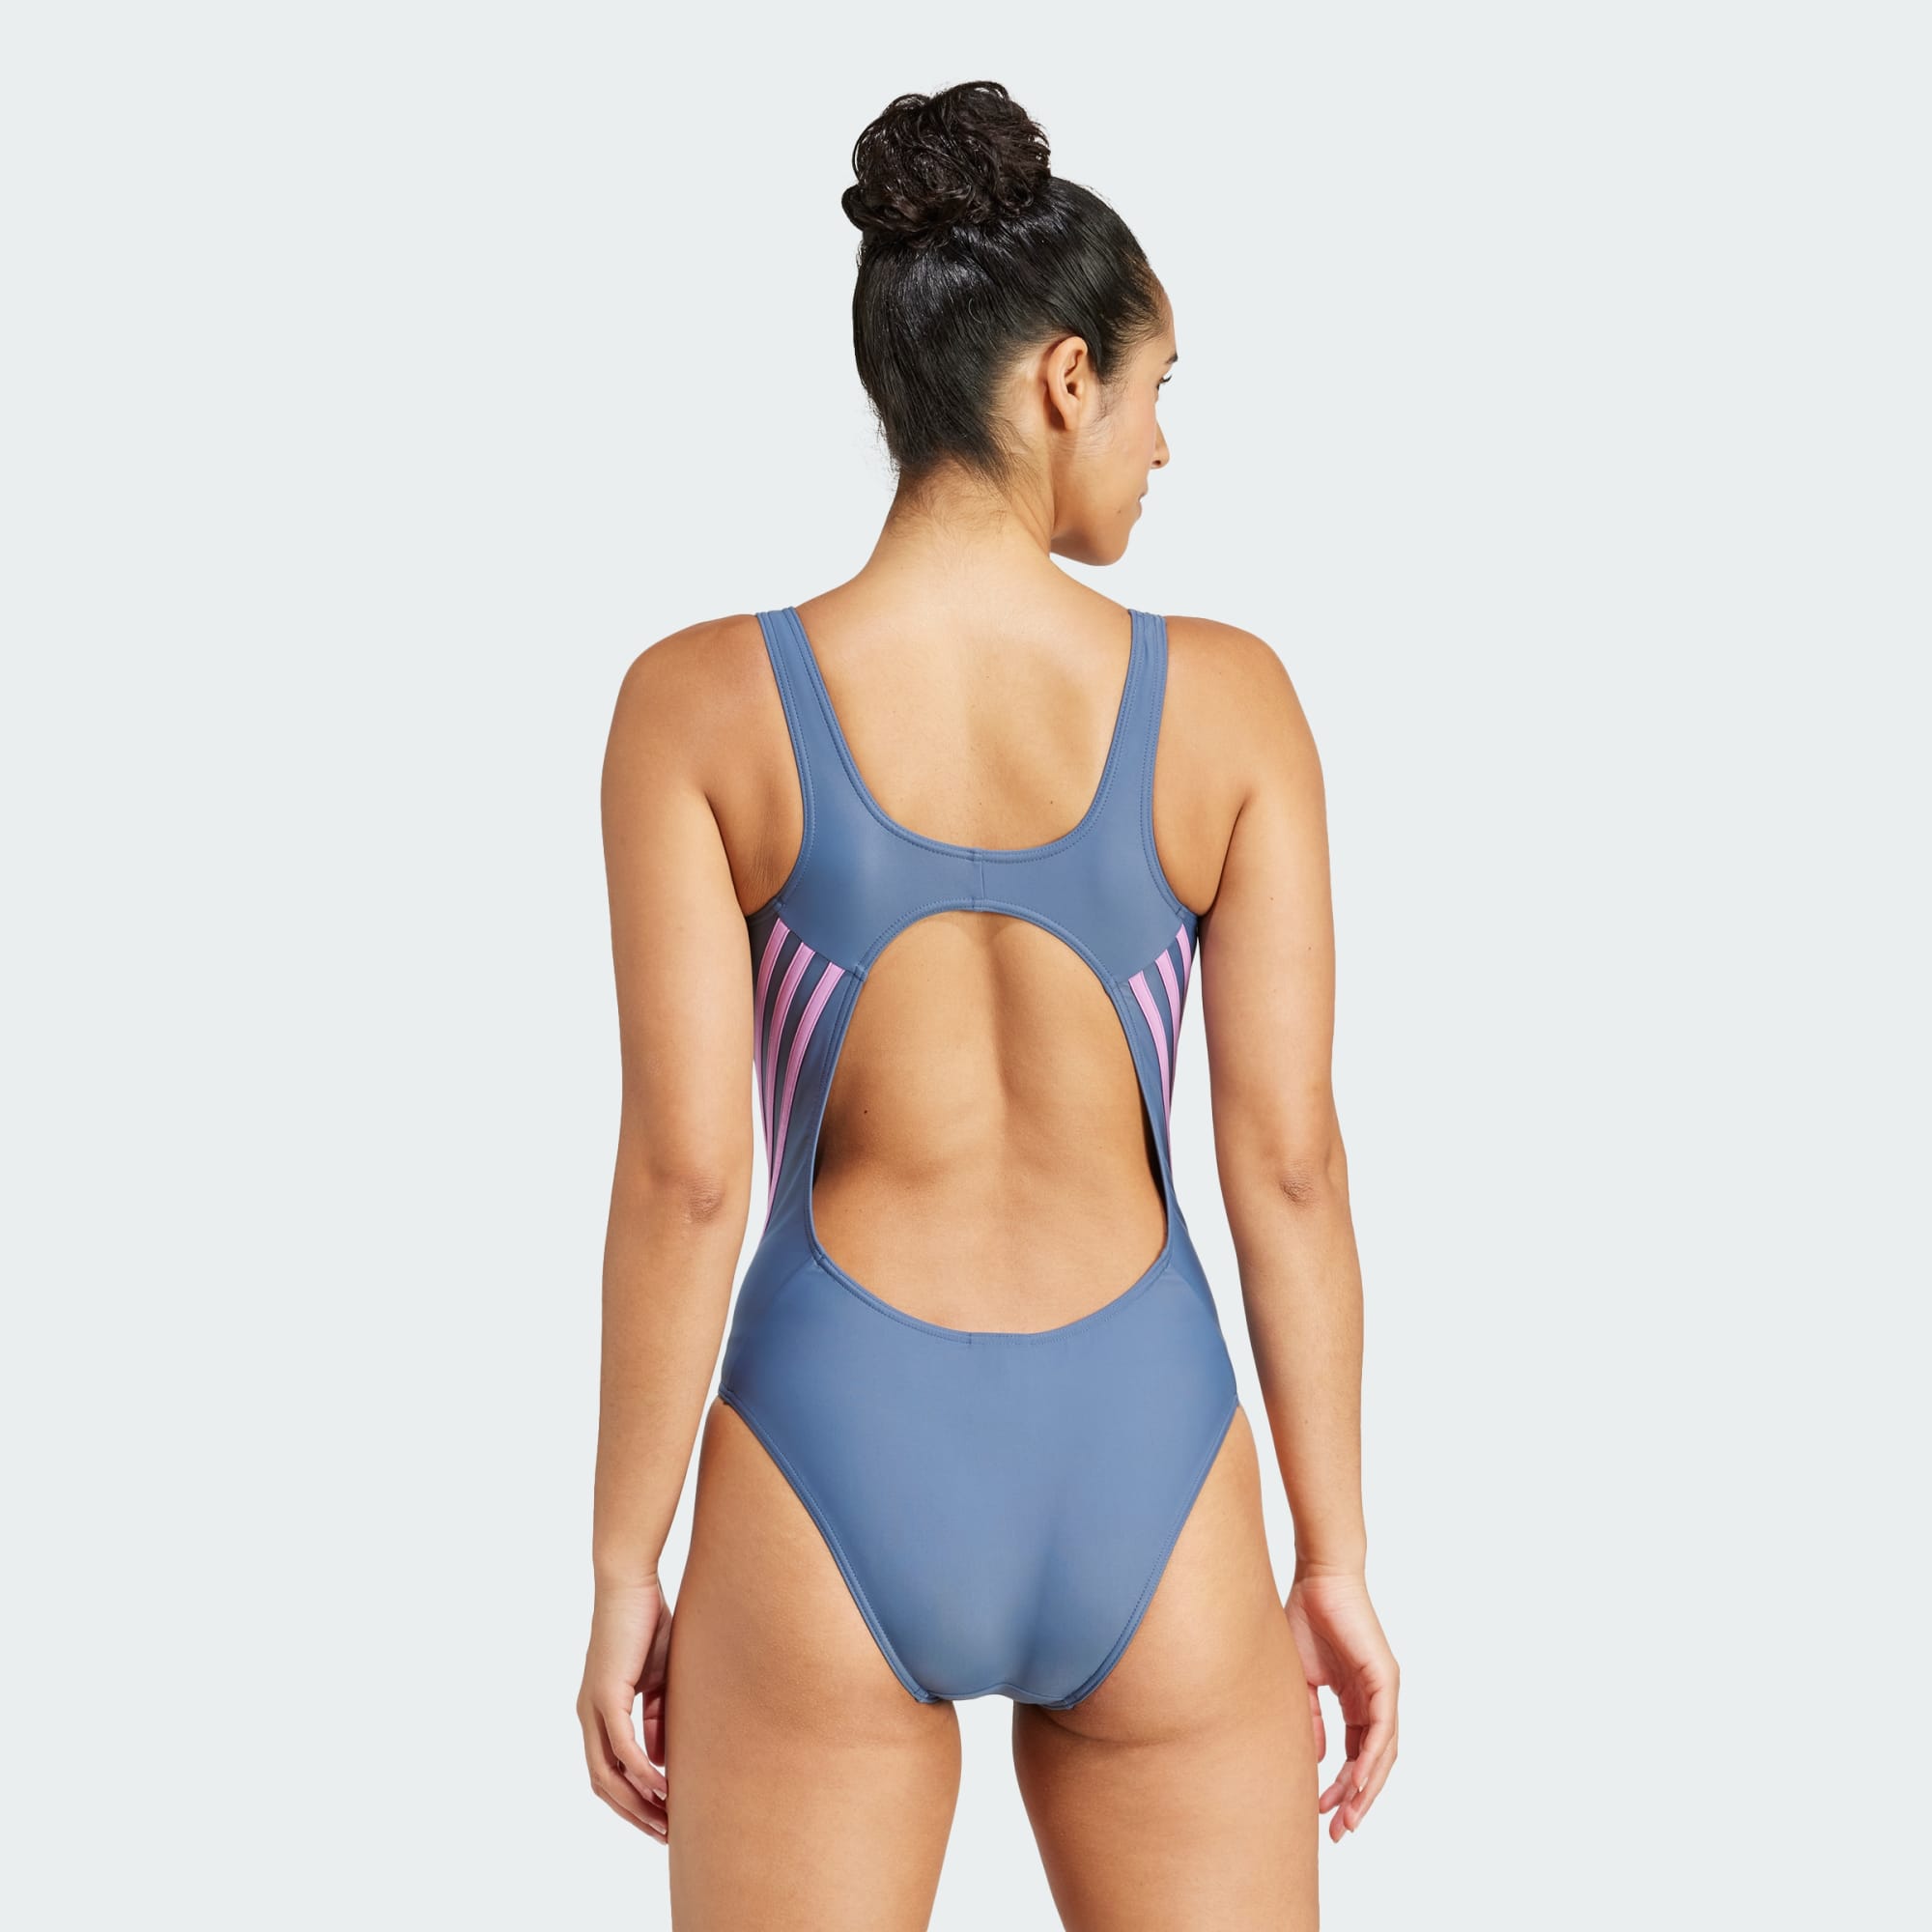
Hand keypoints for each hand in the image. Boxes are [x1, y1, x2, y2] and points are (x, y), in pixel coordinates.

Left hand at [577, 1576, 672, 1841]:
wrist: (630, 1583)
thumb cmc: (647, 1622)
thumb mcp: (659, 1680)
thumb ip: (657, 1719)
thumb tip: (659, 1762)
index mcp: (599, 1712)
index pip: (609, 1771)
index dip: (633, 1800)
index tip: (662, 1819)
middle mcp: (588, 1716)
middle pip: (603, 1784)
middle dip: (633, 1814)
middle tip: (664, 1835)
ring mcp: (592, 1708)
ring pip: (606, 1774)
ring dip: (635, 1803)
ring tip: (666, 1822)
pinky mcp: (605, 1696)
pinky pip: (620, 1747)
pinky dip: (640, 1772)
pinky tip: (661, 1787)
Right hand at [1284, 1568, 1398, 1841]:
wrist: (1318, 1578)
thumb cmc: (1306, 1617)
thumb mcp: (1302, 1679)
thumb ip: (1310, 1716)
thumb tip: (1315, 1757)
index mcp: (1356, 1700)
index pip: (1355, 1754)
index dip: (1341, 1786)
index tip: (1323, 1813)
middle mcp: (1375, 1700)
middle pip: (1373, 1762)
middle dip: (1356, 1800)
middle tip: (1339, 1831)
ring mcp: (1384, 1690)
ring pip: (1383, 1752)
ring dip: (1366, 1788)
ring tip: (1347, 1816)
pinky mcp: (1385, 1679)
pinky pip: (1383, 1729)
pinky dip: (1372, 1759)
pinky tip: (1358, 1782)